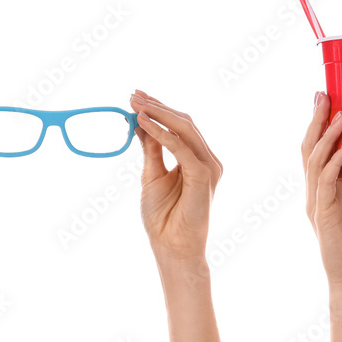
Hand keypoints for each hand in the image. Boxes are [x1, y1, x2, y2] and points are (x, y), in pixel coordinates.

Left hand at [129, 90, 223, 260]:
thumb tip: (141, 123)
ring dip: (159, 114)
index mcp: (195, 159)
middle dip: (157, 106)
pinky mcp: (204, 176)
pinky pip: (181, 148)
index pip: (180, 125)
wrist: (170, 246)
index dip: (159, 108)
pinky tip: (144, 123)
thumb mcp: (152, 175)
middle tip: (133, 95)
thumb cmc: (162, 217)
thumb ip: (152, 149)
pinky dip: (162, 133)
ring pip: (185, 129)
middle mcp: (206, 160)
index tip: (136, 96)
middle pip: (184, 122)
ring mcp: (208, 167)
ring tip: (136, 104)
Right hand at [302, 92, 341, 291]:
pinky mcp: (322, 212)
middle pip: (308, 148)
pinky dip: (338, 161)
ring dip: (329, 136)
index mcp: (323, 188)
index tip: (326, 99)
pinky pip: (327, 180)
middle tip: (324, 95)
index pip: (315, 150)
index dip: (318, 125)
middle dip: (316, 121)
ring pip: (314, 160)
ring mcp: (316, 200)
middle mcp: (314, 191)